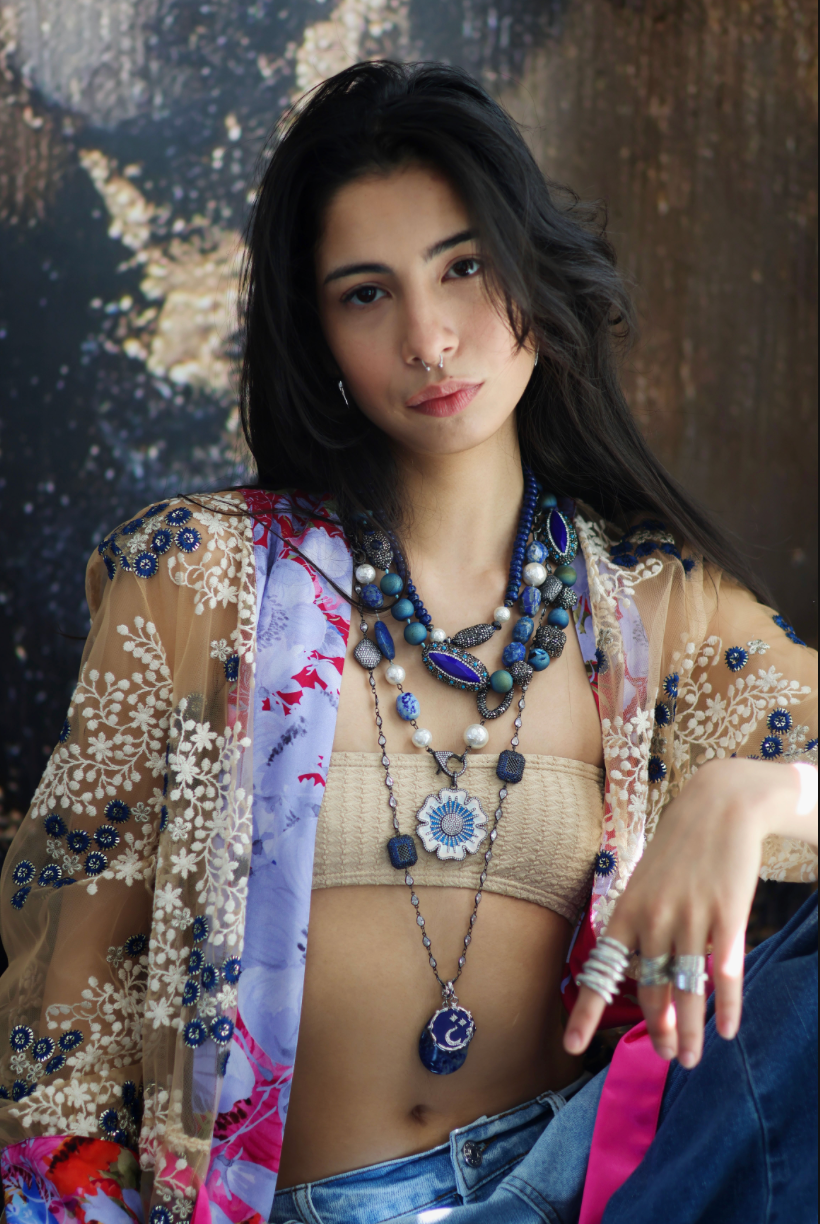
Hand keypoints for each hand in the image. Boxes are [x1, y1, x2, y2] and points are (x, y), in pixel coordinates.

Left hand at [564, 758, 817, 1067]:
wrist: (718, 806)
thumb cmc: (679, 848)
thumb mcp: (646, 882)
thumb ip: (643, 926)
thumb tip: (646, 973)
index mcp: (627, 911)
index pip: (603, 970)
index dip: (586, 1010)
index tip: (570, 1045)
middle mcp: (655, 918)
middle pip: (651, 989)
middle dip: (655, 1029)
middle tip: (664, 1056)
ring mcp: (692, 918)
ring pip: (686, 989)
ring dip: (687, 1030)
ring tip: (688, 1058)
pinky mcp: (728, 916)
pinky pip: (725, 972)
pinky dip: (726, 1005)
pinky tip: (726, 1029)